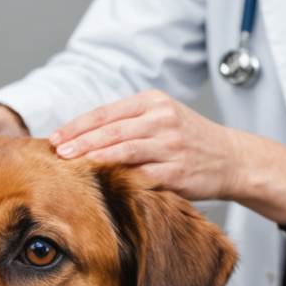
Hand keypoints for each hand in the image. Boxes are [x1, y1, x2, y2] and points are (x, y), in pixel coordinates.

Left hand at [48, 89, 242, 200]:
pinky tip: (99, 184)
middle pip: (111, 130)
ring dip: (93, 159)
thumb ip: (127, 123)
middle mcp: (162, 119)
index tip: (54, 138)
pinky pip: (141, 174)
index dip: (77, 126)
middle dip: (79, 142)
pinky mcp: (176, 170)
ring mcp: (171, 144)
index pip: (105, 112)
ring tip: (70, 166)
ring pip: (123, 150)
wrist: (231, 159)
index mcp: (153, 101)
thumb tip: (79, 138)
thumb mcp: (161, 118)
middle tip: (56, 153)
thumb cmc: (188, 140)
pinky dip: (118, 179)